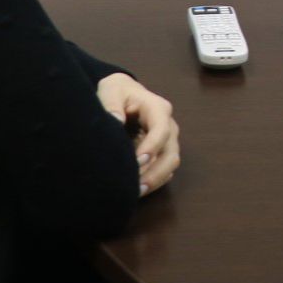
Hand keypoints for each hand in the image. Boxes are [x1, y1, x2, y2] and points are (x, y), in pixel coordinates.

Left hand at [97, 72, 180, 196]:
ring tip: (136, 192)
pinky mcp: (162, 152)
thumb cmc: (118, 91)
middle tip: (136, 186)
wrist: (124, 93)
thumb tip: (115, 121)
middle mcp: (168, 125)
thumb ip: (112, 104)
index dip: (152, 147)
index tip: (137, 161)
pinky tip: (137, 190)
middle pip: (172, 152)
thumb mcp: (111, 90)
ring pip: (171, 164)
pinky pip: (165, 170)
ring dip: (156, 179)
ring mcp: (168, 140)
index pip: (162, 130)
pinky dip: (154, 181)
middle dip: (156, 171)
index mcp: (158, 109)